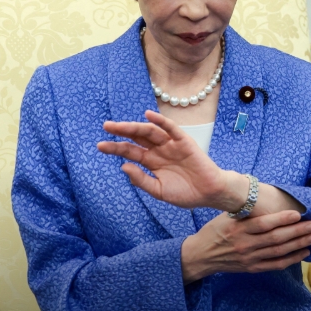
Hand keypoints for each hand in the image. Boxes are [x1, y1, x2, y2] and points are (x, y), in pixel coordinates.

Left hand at [99, 110, 247, 210]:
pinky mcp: (185, 142)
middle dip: (122, 131)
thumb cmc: (186, 193)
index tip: (100, 145)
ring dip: (136, 126)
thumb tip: (124, 166)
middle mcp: (159, 151)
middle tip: (106, 126)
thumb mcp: (159, 191)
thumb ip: (142, 180)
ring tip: (121, 125)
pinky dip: (161, 121)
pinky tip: (149, 116)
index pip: (130, 151)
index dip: (115, 148)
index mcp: (151, 162)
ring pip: (151, 132)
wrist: (210, 194)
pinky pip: (171, 129)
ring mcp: (171, 145)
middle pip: (137, 138)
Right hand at [180, 210, 310, 281]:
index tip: (298, 213)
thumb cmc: (215, 231)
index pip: (263, 224)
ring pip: (279, 252)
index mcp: (238, 229)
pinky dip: (291, 259)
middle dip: (298, 231)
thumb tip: (267, 199)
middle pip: (276, 238)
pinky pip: (275, 265)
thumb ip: (246, 212)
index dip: (282, 219)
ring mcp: (249, 258)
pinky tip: (304, 252)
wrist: (200, 255)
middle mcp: (244, 244)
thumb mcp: (226, 217)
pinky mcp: (252, 268)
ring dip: (299, 244)